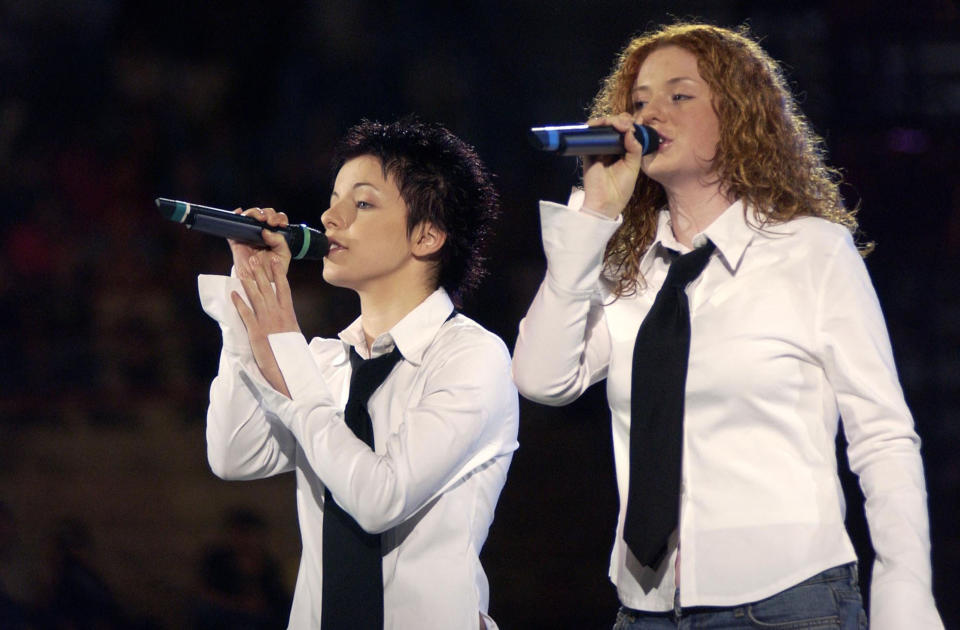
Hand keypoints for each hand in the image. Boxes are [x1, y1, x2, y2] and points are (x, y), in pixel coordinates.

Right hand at [227, 207, 292, 280]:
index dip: (279, 217)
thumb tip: (265, 230)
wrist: (261, 282)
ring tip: (260, 218)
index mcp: (274, 234)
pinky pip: (233, 226)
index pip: (277, 219)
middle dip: (268, 214)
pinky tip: (238, 212)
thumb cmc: (274, 269)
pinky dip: (234, 216)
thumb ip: (280, 241)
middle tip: (270, 222)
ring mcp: (248, 235)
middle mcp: (261, 232)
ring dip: (255, 212)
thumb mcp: (283, 254)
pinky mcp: (237, 241)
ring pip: (250, 216)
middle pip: (264, 214)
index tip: (280, 224)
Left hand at [231, 254, 299, 397]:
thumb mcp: (293, 334)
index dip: (278, 274)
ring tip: (244, 269)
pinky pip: (246, 314)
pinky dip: (239, 303)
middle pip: (268, 289)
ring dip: (249, 282)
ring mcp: (267, 322)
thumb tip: (284, 315)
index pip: (284, 289)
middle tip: (254, 258)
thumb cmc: (291, 355)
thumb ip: (287, 322)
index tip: (275, 261)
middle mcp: (278, 315)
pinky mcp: (256, 332)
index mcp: (289, 314)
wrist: (289, 370)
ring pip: (256, 297)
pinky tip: (233, 294)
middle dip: (260, 273)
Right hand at [581, 113, 645, 217]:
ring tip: (617, 125)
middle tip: (625, 126)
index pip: (626, 131)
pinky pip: (590, 135)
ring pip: (603, 127)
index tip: (634, 128)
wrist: (606, 202)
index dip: (630, 125)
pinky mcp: (588, 151)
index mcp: (623, 151)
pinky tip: (603, 125)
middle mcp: (611, 148)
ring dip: (610, 120)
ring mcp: (599, 149)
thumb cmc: (621, 188)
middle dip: (621, 120)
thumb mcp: (634, 166)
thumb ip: (634, 148)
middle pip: (615, 126)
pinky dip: (595, 126)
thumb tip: (629, 130)